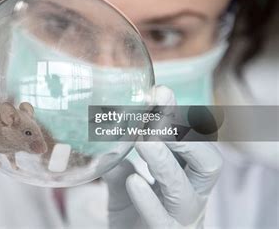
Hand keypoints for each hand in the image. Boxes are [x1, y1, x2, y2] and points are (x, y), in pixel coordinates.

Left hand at [103, 86, 222, 227]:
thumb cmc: (134, 219)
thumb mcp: (125, 187)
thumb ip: (117, 165)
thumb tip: (102, 139)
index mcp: (186, 177)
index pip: (191, 142)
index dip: (177, 117)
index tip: (159, 91)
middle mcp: (191, 197)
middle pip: (205, 162)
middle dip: (185, 134)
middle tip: (158, 112)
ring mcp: (181, 219)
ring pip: (185, 190)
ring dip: (164, 162)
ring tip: (144, 140)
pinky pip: (162, 220)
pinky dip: (149, 200)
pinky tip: (134, 182)